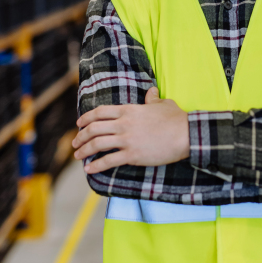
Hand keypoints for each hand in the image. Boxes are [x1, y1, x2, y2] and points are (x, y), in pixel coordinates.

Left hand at [73, 87, 189, 172]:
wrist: (186, 134)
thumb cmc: (176, 119)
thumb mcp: (163, 104)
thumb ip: (153, 99)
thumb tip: (152, 92)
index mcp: (128, 110)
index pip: (100, 112)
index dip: (86, 118)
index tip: (79, 124)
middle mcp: (123, 124)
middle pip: (94, 128)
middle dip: (80, 137)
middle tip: (75, 144)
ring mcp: (126, 140)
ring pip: (97, 144)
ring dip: (84, 151)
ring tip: (78, 156)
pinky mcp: (132, 155)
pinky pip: (108, 161)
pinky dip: (96, 166)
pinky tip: (89, 170)